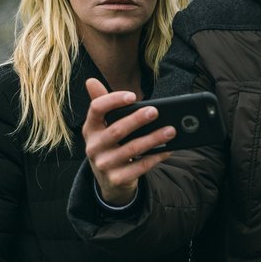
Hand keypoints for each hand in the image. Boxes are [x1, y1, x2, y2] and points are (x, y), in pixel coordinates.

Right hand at [82, 78, 176, 205]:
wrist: (108, 180)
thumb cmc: (110, 144)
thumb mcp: (102, 126)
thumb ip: (102, 103)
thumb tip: (91, 80)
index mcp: (90, 128)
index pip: (96, 109)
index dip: (113, 101)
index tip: (133, 96)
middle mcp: (93, 147)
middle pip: (117, 130)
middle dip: (137, 120)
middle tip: (156, 111)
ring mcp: (104, 164)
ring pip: (131, 150)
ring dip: (153, 139)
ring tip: (170, 130)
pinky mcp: (116, 179)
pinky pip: (139, 167)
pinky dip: (156, 157)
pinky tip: (168, 150)